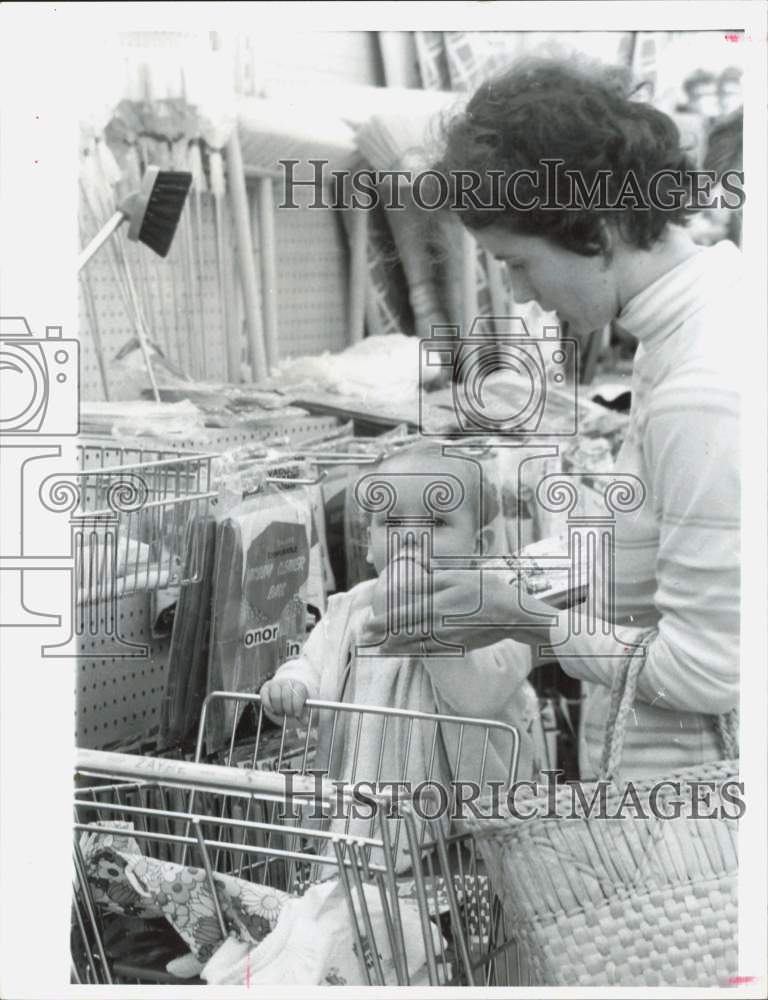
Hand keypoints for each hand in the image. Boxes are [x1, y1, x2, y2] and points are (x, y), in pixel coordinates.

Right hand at [260, 678, 309, 720]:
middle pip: (286, 695)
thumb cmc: (295, 700)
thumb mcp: (301, 706)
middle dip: (287, 708)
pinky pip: (264, 696)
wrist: (286, 691)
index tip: (297, 715)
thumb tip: (305, 722)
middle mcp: (286, 683)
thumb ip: (303, 714)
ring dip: (278, 708)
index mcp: (298, 685)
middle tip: (289, 714)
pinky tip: (272, 710)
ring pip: (275, 696)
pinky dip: (268, 705)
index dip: (297, 706)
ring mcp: (275, 684)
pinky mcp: (265, 688)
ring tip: (280, 712)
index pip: (298, 693)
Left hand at [358, 570, 555, 654]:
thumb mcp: (457, 577)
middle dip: (382, 637)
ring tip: (380, 650)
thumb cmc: (486, 590)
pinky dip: (415, 653)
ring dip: (395, 648)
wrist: (513, 615)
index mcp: (435, 608)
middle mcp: (438, 627)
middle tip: (365, 639)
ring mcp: (448, 640)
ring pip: (415, 646)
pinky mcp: (457, 647)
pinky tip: (408, 653)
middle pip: (403, 635)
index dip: (382, 623)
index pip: (401, 617)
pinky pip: (430, 652)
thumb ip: (430, 581)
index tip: (366, 625)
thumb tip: (406, 583)